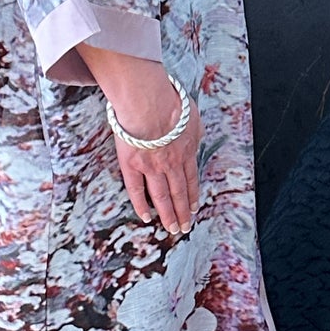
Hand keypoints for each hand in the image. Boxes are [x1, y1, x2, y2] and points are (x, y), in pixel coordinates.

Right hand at [111, 77, 201, 236]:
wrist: (150, 101)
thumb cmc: (170, 102)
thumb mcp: (193, 116)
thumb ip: (195, 131)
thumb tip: (197, 136)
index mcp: (186, 151)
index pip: (191, 178)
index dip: (193, 195)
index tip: (195, 208)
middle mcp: (172, 163)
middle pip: (179, 192)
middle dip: (183, 212)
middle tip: (185, 227)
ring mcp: (152, 166)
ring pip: (162, 196)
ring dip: (168, 214)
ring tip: (171, 229)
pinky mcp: (132, 165)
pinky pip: (136, 190)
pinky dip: (141, 205)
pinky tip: (145, 217)